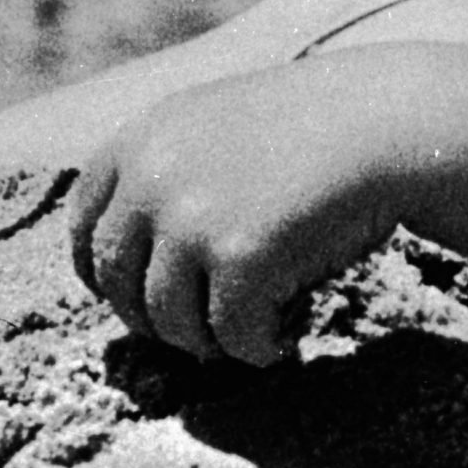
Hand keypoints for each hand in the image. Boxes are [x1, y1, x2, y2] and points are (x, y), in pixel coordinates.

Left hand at [68, 70, 401, 366]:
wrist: (383, 121)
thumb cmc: (309, 126)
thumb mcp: (211, 123)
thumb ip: (163, 174)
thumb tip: (124, 266)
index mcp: (138, 141)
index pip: (85, 227)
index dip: (103, 274)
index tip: (135, 298)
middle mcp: (151, 178)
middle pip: (118, 284)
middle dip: (155, 319)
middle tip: (201, 331)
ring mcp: (191, 219)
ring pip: (170, 322)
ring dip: (210, 340)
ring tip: (254, 329)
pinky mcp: (239, 259)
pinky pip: (232, 336)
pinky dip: (259, 347)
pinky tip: (289, 334)